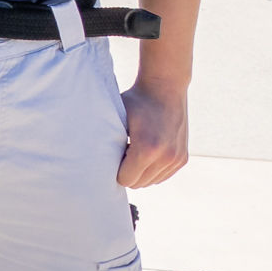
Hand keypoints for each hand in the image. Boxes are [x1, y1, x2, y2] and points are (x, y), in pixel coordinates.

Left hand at [115, 68, 192, 190]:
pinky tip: (147, 153)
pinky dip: (153, 170)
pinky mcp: (183, 158)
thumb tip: (88, 160)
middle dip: (128, 172)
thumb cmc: (135, 101)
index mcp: (147, 149)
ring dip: (141, 172)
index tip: (112, 156)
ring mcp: (176, 159)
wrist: (165, 86)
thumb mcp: (116, 118)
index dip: (115, 170)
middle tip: (122, 153)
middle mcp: (165, 157)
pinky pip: (163, 176)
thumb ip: (106, 141)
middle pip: (138, 184)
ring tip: (135, 151)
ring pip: (151, 181)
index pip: (125, 180)